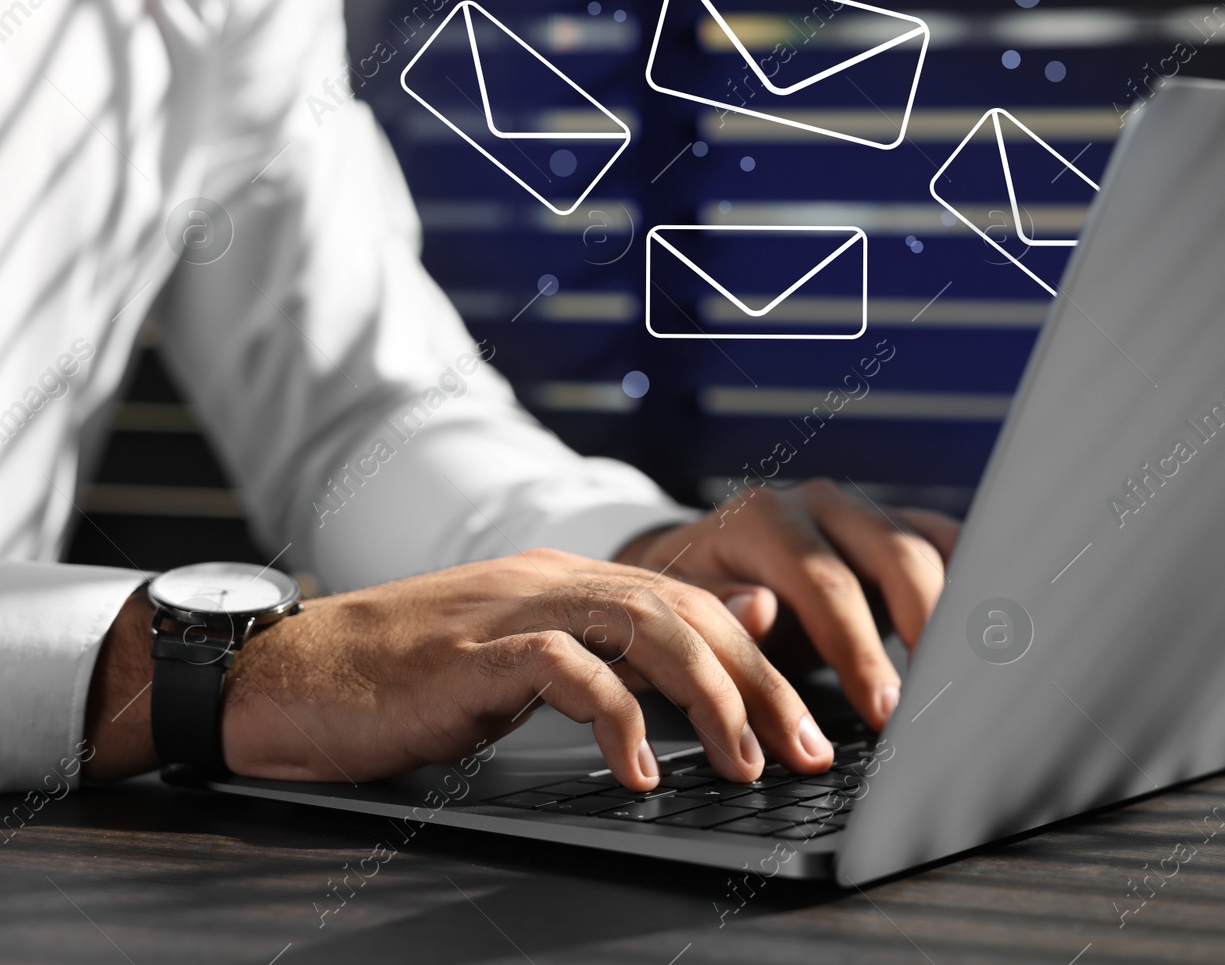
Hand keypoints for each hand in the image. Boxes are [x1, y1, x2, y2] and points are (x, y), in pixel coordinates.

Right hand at [87, 551, 839, 789]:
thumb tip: (736, 622)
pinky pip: (566, 672)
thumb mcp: (529, 658)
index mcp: (568, 583)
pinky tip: (637, 769)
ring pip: (644, 627)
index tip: (807, 720)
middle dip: (758, 681)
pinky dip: (614, 717)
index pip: (690, 603)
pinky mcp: (470, 656)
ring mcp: (512, 612)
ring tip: (744, 761)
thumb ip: (624, 643)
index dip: (758, 658)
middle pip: (685, 611)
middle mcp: (550, 583)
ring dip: (709, 696)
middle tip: (806, 746)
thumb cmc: (407, 681)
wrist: (289, 674)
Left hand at [615, 478, 959, 730]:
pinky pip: (946, 542)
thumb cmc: (695, 602)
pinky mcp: (893, 523)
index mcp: (763, 519)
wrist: (699, 566)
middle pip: (893, 557)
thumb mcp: (688, 614)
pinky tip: (987, 626)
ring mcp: (860, 509)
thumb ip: (720, 615)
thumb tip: (760, 610)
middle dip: (923, 633)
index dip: (861, 651)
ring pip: (928, 548)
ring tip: (972, 672)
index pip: (825, 583)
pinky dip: (971, 580)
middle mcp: (817, 503)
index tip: (885, 711)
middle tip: (937, 699)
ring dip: (955, 611)